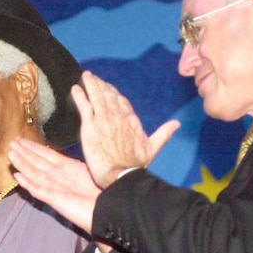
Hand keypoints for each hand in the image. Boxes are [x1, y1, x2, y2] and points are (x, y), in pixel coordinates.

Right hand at [8, 138, 99, 233]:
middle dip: (25, 154)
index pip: (48, 155)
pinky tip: (18, 176)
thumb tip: (69, 148)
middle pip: (38, 164)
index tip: (23, 140)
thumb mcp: (91, 169)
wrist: (108, 210)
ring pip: (35, 175)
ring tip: (10, 155)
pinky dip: (28, 183)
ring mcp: (56, 189)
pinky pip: (39, 190)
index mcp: (69, 169)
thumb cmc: (105, 191)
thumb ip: (77, 162)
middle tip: (11, 144)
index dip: (34, 148)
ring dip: (22, 165)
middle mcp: (60, 178)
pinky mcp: (56, 200)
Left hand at [74, 71, 179, 187]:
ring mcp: (103, 120)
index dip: (114, 92)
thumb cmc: (136, 165)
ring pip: (96, 97)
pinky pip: (84, 106)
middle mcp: (117, 116)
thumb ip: (164, 133)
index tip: (108, 86)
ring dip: (91, 85)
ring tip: (86, 77)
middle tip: (93, 77)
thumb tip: (177, 123)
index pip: (121, 101)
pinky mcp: (90, 127)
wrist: (121, 175)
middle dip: (101, 85)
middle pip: (108, 95)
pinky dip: (80, 96)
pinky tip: (75, 88)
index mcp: (131, 120)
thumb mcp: (153, 148)